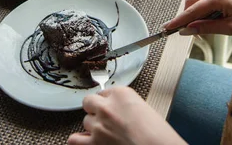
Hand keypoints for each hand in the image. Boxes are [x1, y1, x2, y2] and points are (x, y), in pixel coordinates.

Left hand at [67, 87, 185, 144]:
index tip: (112, 107)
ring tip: (104, 132)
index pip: (104, 92)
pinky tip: (85, 140)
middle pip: (89, 102)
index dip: (108, 101)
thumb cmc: (157, 132)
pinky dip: (78, 140)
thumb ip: (125, 105)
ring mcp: (98, 125)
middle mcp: (106, 107)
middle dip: (95, 109)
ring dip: (93, 126)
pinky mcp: (94, 143)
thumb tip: (118, 110)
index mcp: (120, 94)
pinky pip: (74, 139)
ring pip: (85, 121)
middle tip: (105, 118)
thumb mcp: (143, 108)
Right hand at [164, 0, 231, 35]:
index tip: (168, 27)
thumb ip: (206, 28)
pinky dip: (203, 9)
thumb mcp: (228, 28)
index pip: (193, 10)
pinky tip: (210, 20)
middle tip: (187, 31)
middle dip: (187, 16)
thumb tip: (188, 30)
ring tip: (202, 27)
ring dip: (196, 13)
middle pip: (192, 2)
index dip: (179, 21)